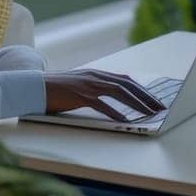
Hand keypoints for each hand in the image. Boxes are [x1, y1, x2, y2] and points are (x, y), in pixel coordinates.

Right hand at [44, 71, 165, 121]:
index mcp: (96, 73)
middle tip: (160, 108)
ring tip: (150, 114)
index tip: (155, 100)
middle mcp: (95, 76)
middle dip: (146, 97)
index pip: (126, 80)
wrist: (34, 87)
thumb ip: (95, 89)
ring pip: (119, 92)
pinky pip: (102, 105)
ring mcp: (88, 85)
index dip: (142, 90)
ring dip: (137, 104)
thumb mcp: (79, 85)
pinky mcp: (80, 95)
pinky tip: (126, 121)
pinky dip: (116, 113)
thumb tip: (112, 98)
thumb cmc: (56, 90)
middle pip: (127, 85)